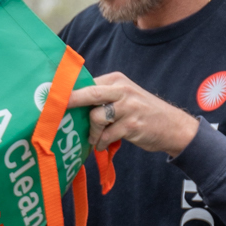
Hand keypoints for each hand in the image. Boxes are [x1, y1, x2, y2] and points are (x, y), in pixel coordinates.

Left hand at [68, 71, 199, 157]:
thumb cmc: (142, 112)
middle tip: (55, 109)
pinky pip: (106, 136)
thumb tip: (71, 103)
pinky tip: (104, 144)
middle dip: (70, 101)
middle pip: (90, 93)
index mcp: (117, 80)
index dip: (70, 91)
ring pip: (96, 118)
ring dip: (92, 133)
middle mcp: (122, 90)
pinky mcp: (132, 125)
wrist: (173, 126)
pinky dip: (101, 143)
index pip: (88, 83)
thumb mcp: (125, 96)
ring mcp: (128, 108)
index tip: (52, 96)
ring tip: (95, 139)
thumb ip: (103, 97)